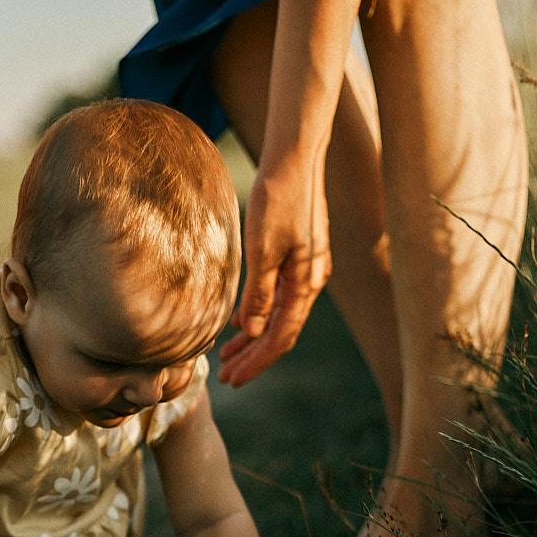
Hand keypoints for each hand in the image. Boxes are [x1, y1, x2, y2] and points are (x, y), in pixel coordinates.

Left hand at [219, 150, 331, 386]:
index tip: (232, 379)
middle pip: (281, 331)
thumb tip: (254, 330)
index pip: (280, 337)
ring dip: (254, 337)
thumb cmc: (278, 197)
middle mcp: (310, 280)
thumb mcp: (263, 248)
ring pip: (279, 315)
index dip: (257, 361)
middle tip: (225, 377)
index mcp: (306, 283)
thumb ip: (260, 292)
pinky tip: (240, 321)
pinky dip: (259, 313)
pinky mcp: (297, 256)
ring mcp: (306, 268)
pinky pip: (279, 296)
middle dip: (253, 356)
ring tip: (228, 356)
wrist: (295, 157)